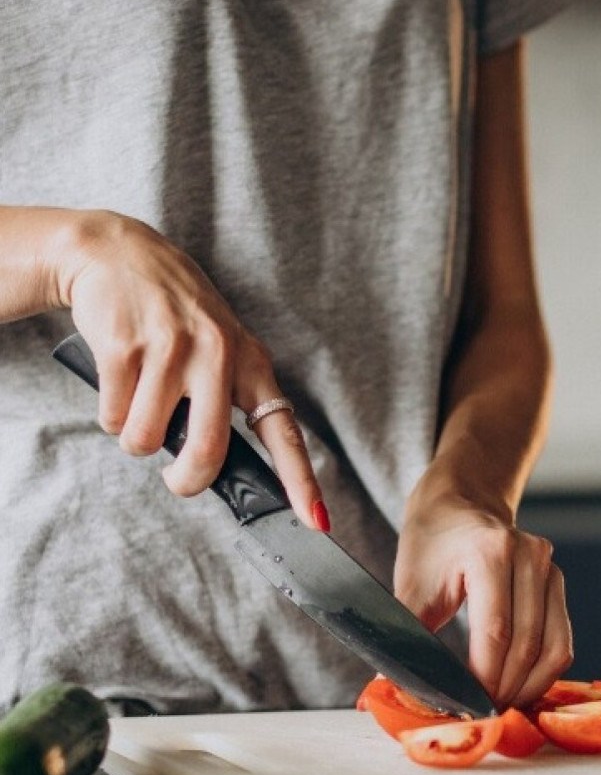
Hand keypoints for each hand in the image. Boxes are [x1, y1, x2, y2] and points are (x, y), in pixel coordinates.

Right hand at [59, 210, 325, 527]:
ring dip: (135, 436)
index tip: (317, 521)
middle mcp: (219, 355)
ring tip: (140, 397)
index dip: (301, 481)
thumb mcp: (220, 349)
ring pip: (146, 441)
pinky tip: (119, 376)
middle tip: (177, 477)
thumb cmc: (176, 317)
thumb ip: (227, 401)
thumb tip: (215, 469)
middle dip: (186, 481)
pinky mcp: (123, 346)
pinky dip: (108, 412)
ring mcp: (170, 349)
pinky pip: (111, 417)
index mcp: (252, 364)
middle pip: (207, 453)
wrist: (118, 253)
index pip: (284, 432)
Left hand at [395, 495, 572, 709]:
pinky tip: (518, 687)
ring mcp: (549, 568)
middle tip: (481, 715)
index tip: (467, 707)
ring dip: (529, 686)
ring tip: (500, 705)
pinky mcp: (557, 583)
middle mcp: (529, 556)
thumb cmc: (431, 544)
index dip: (484, 678)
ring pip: (554, 647)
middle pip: (527, 644)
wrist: (459, 504)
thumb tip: (391, 688)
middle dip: (505, 689)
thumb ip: (407, 634)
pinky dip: (542, 671)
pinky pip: (561, 640)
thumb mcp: (411, 585)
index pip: (496, 631)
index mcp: (490, 551)